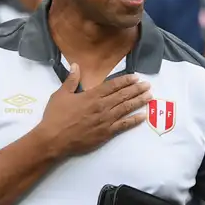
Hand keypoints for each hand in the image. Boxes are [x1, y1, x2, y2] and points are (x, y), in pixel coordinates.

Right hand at [34, 63, 151, 158]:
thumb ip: (71, 80)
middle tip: (147, 85)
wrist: (54, 139)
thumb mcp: (60, 95)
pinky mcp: (106, 133)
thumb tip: (76, 65)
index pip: (112, 85)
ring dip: (139, 101)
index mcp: (91, 96)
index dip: (125, 81)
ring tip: (149, 96)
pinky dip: (134, 120)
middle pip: (123, 95)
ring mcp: (105, 120)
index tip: (136, 77)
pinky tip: (143, 116)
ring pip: (126, 108)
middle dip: (136, 89)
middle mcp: (102, 106)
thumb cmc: (55, 117)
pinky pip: (124, 125)